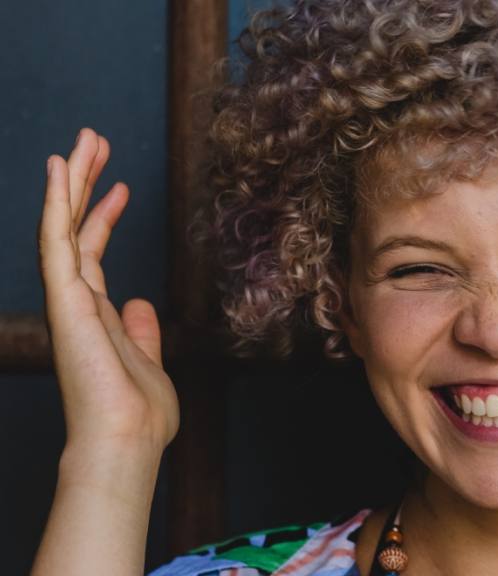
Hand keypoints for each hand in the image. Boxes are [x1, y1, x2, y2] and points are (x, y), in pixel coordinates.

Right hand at [37, 127, 178, 457]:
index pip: (94, 253)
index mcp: (96, 316)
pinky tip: (62, 167)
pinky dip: (58, 201)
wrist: (127, 440)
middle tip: (96, 140)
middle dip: (85, 184)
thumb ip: (141, 331)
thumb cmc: (139, 415)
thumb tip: (140, 303)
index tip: (122, 186)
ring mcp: (68, 300)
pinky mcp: (65, 300)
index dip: (105, 217)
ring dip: (74, 181)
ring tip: (86, 139)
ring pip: (63, 225)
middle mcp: (77, 303)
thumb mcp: (149, 362)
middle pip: (76, 229)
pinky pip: (57, 240)